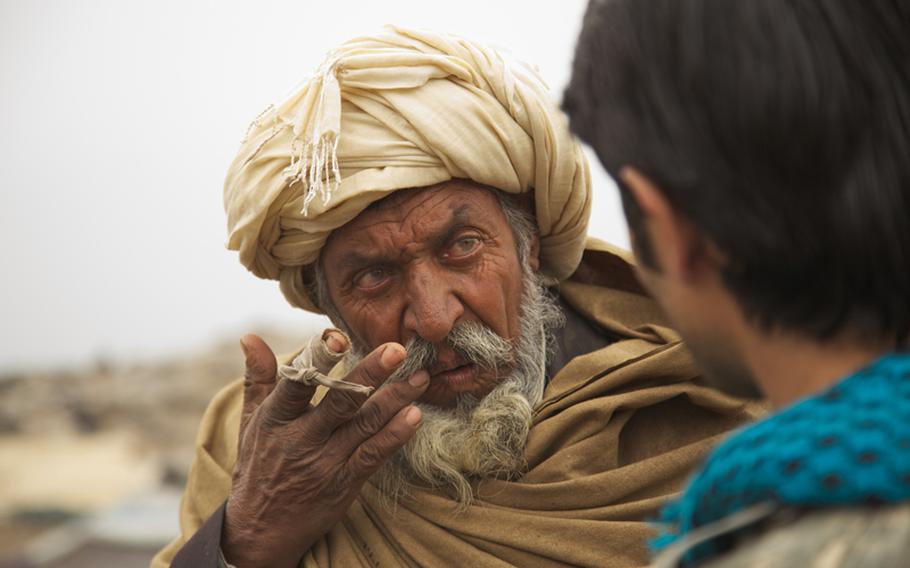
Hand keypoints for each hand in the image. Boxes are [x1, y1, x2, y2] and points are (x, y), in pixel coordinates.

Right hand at [221, 331, 428, 567]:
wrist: (260, 530)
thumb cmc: (259, 465)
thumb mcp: (251, 421)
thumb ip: (258, 377)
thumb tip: (249, 336)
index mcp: (276, 419)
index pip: (297, 385)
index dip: (318, 361)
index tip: (338, 338)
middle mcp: (302, 440)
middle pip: (341, 402)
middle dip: (371, 374)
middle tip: (397, 350)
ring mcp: (326, 463)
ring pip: (366, 425)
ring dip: (396, 398)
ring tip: (421, 377)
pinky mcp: (345, 483)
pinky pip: (374, 455)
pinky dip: (395, 436)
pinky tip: (414, 416)